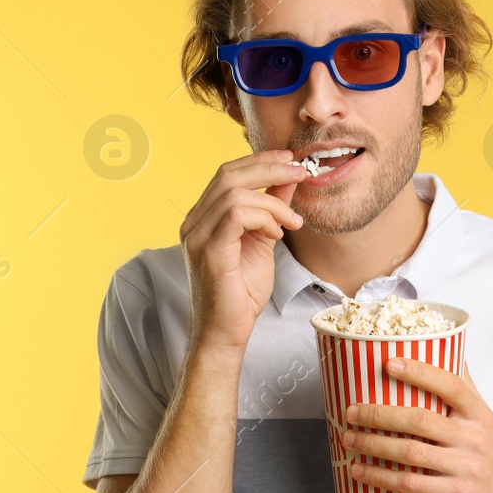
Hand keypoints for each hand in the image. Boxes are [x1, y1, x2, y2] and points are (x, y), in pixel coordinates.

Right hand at [179, 151, 307, 354]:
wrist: (226, 333)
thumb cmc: (242, 293)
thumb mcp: (263, 242)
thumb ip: (271, 210)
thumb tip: (288, 181)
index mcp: (203, 217)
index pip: (227, 174)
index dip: (259, 161)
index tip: (290, 160)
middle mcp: (193, 222)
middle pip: (228, 174)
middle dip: (268, 168)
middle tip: (299, 173)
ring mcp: (197, 236)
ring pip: (235, 193)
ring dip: (273, 202)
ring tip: (291, 223)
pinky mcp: (208, 251)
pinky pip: (237, 215)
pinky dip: (264, 218)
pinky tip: (276, 234)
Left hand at [340, 357, 492, 492]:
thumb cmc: (489, 459)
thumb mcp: (484, 421)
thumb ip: (464, 389)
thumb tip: (447, 348)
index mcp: (479, 414)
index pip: (450, 385)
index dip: (419, 372)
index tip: (388, 363)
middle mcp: (474, 438)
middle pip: (420, 420)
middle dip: (379, 415)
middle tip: (351, 412)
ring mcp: (465, 468)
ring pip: (410, 452)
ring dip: (373, 445)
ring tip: (348, 439)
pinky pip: (410, 483)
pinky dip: (380, 477)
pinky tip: (359, 471)